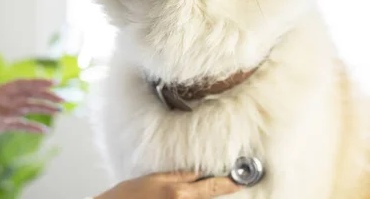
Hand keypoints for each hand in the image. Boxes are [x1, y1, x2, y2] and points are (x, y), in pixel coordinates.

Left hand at [0, 79, 63, 151]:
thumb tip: (14, 114)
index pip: (21, 84)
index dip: (38, 82)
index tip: (54, 82)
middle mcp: (3, 100)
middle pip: (29, 96)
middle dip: (46, 96)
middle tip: (62, 100)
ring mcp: (4, 112)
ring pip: (28, 109)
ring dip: (43, 110)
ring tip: (59, 112)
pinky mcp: (1, 125)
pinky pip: (21, 126)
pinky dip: (33, 128)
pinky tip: (44, 131)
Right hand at [95, 172, 241, 198]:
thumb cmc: (127, 196)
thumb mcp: (154, 179)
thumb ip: (179, 176)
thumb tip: (199, 172)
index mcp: (177, 192)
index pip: (211, 186)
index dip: (229, 183)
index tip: (242, 181)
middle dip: (218, 191)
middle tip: (230, 184)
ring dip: (204, 196)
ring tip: (198, 190)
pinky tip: (186, 196)